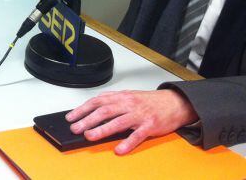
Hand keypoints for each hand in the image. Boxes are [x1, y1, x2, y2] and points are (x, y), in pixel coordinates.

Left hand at [66, 89, 197, 154]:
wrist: (174, 102)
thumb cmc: (149, 102)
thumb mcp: (129, 96)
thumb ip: (112, 101)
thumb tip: (93, 108)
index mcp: (122, 96)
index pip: (97, 101)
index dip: (83, 109)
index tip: (71, 117)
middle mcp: (129, 104)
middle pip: (104, 111)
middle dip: (87, 120)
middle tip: (76, 128)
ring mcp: (139, 115)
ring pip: (118, 122)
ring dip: (102, 129)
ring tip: (90, 136)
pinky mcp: (150, 126)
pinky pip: (137, 135)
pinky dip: (127, 143)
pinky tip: (119, 149)